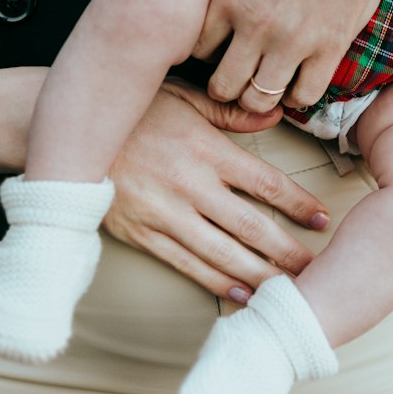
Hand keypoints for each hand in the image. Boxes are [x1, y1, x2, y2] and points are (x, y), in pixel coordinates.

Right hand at [104, 79, 329, 298]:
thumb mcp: (183, 98)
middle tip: (317, 269)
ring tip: (290, 291)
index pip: (264, 182)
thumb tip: (274, 113)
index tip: (322, 219)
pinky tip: (242, 295)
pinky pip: (186, 265)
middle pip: (251, 226)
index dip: (297, 203)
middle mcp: (189, 185)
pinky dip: (217, 283)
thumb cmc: (132, 112)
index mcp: (205, 149)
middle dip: (288, 250)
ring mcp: (164, 214)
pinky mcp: (142, 235)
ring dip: (260, 275)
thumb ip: (230, 113)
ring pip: (223, 253)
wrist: (70, 136)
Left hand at [183, 0, 392, 112]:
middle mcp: (257, 24)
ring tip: (263, 82)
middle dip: (224, 84)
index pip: (198, 47)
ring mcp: (295, 41)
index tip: (218, 45)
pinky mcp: (330, 49)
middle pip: (222, 85)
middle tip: (234, 74)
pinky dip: (297, 95)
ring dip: (257, 96)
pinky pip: (304, 96)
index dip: (204, 50)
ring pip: (259, 99)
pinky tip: (296, 78)